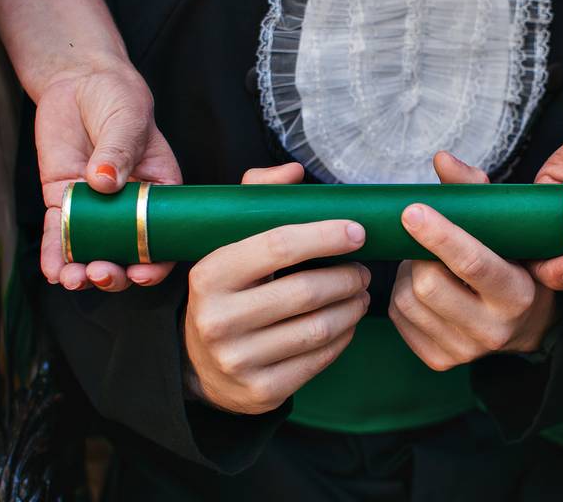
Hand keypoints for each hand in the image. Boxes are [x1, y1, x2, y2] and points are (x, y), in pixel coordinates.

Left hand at [37, 60, 181, 290]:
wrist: (80, 82)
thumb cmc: (119, 98)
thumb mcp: (128, 120)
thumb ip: (118, 150)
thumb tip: (103, 181)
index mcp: (159, 194)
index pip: (163, 238)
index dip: (155, 263)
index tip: (140, 272)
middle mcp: (130, 208)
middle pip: (126, 253)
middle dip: (114, 273)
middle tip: (101, 274)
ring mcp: (96, 207)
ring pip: (92, 249)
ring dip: (82, 271)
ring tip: (72, 279)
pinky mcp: (65, 199)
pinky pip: (59, 231)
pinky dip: (55, 252)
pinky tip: (53, 269)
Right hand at [184, 164, 370, 413]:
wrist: (200, 364)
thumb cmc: (227, 289)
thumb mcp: (229, 241)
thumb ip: (257, 197)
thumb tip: (294, 171)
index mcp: (209, 274)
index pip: (277, 246)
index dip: (325, 235)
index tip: (358, 231)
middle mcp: (217, 320)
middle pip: (306, 291)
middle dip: (347, 277)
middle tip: (362, 270)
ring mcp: (238, 360)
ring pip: (319, 328)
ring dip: (352, 307)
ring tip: (360, 294)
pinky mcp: (261, 391)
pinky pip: (320, 360)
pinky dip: (344, 338)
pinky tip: (346, 323)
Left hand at [388, 153, 555, 370]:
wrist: (522, 326)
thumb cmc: (512, 264)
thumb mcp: (506, 230)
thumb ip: (476, 192)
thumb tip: (441, 159)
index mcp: (516, 294)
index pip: (472, 263)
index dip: (439, 235)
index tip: (412, 210)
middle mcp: (493, 330)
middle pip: (428, 284)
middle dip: (419, 256)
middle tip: (426, 243)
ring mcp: (464, 351)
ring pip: (406, 300)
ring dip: (407, 274)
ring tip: (428, 266)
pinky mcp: (439, 360)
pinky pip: (397, 318)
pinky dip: (401, 296)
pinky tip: (423, 290)